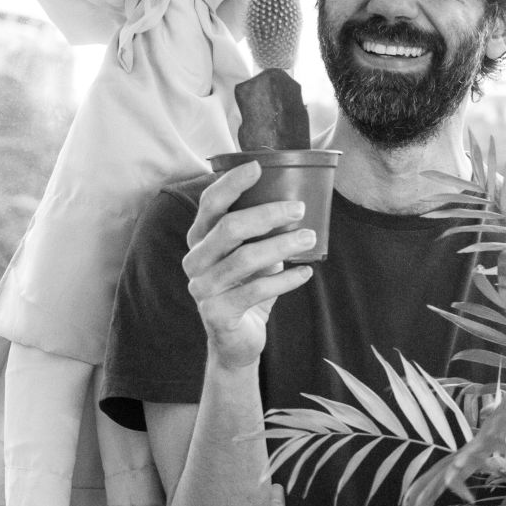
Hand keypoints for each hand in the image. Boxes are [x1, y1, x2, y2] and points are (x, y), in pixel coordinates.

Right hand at [184, 161, 317, 370]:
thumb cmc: (248, 288)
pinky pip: (256, 291)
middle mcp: (195, 260)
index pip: (209, 204)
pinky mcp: (217, 312)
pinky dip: (286, 279)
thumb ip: (261, 233)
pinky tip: (306, 272)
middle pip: (228, 228)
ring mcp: (202, 288)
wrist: (238, 340)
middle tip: (299, 209)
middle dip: (267, 214)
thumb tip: (298, 200)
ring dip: (282, 245)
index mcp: (200, 240)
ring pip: (244, 259)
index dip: (232, 184)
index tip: (258, 166)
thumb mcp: (252, 256)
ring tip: (310, 239)